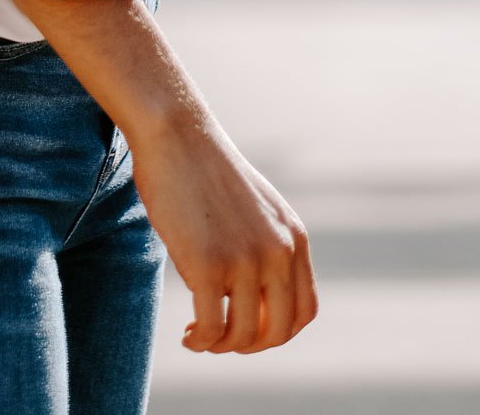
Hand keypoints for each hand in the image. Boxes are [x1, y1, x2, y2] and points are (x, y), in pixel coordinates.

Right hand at [129, 108, 319, 353]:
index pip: (304, 311)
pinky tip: (188, 336)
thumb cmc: (204, 166)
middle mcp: (278, 252)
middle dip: (250, 345)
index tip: (249, 329)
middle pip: (279, 330)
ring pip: (245, 335)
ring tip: (200, 337)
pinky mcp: (209, 266)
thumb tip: (256, 290)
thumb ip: (266, 242)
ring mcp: (245, 261)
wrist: (176, 133)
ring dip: (222, 346)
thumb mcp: (255, 205)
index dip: (277, 331)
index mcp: (294, 238)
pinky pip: (213, 327)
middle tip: (223, 340)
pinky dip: (202, 341)